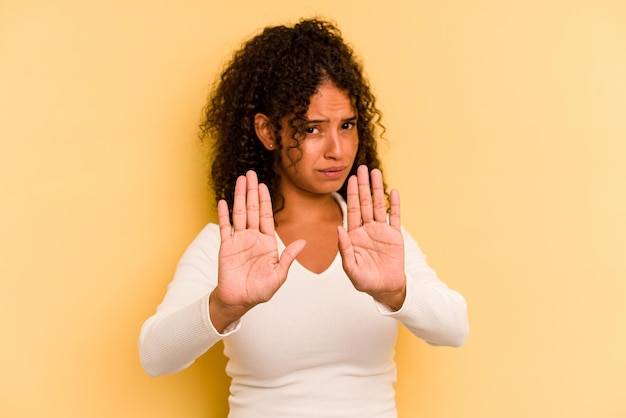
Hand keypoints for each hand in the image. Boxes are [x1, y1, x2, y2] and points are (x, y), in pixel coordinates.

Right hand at [210, 171, 305, 331]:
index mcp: (267, 242)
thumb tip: (303, 242)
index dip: (265, 200)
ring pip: (240, 214)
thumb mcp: (279, 274)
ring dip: (239, 197)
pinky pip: (225, 227)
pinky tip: (223, 201)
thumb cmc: (261, 290)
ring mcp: (239, 241)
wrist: (240, 301)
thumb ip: (288, 257)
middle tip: (250, 173)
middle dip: (252, 191)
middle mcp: (253, 238)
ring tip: (239, 181)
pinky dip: (224, 215)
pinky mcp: (226, 247)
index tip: (263, 185)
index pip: (267, 216)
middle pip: (253, 209)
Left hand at [337, 165, 405, 309]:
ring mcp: (381, 231)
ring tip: (376, 173)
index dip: (351, 194)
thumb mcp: (351, 268)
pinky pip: (394, 217)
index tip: (350, 179)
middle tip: (363, 168)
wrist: (386, 289)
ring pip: (378, 206)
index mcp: (354, 235)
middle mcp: (367, 230)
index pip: (352, 210)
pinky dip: (394, 205)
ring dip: (377, 189)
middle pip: (364, 203)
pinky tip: (393, 192)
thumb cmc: (365, 281)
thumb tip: (338, 228)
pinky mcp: (395, 236)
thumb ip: (345, 248)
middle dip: (363, 186)